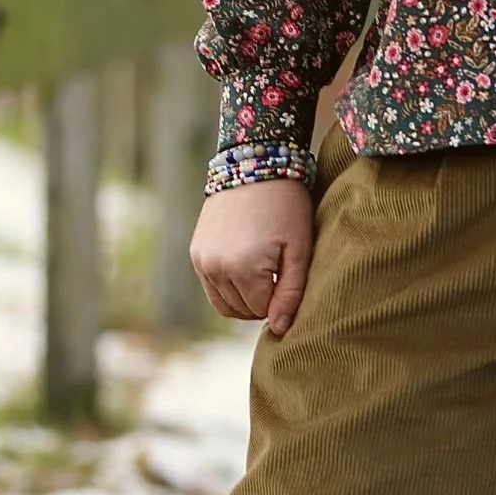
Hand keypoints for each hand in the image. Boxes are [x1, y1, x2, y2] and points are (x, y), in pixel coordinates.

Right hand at [190, 179, 314, 335]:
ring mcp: (201, 260)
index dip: (280, 301)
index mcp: (243, 268)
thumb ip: (291, 292)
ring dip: (244, 298)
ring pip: (224, 303)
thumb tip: (280, 330)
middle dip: (262, 302)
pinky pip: (211, 286)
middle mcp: (216, 268)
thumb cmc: (287, 206)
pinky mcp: (195, 252)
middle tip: (280, 275)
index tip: (291, 277)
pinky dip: (228, 286)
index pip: (262, 311)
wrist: (255, 165)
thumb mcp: (300, 248)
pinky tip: (247, 266)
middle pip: (242, 310)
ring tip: (265, 273)